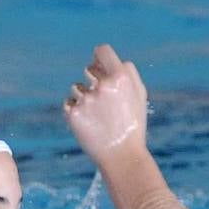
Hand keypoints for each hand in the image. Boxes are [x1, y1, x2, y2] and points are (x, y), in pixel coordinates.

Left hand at [63, 44, 148, 164]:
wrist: (122, 157)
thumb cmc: (132, 125)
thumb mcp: (139, 97)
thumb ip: (128, 73)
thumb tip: (112, 59)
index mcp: (121, 78)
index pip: (102, 51)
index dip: (100, 57)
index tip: (99, 62)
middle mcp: (103, 86)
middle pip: (88, 69)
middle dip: (93, 81)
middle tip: (104, 101)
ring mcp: (86, 100)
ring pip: (76, 87)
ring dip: (83, 98)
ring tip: (98, 116)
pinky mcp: (73, 113)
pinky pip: (68, 103)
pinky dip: (76, 112)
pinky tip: (89, 123)